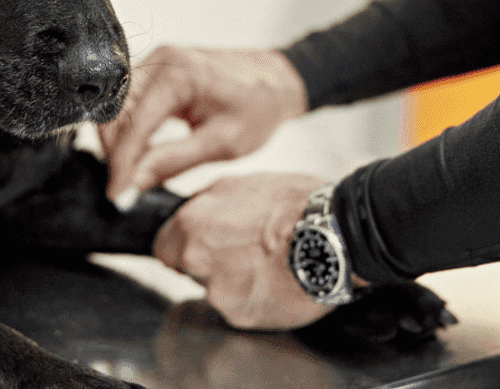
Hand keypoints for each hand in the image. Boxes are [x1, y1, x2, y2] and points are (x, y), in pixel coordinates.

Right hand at [100, 46, 306, 201]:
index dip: (121, 163)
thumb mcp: (222, 143)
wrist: (276, 81)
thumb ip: (173, 161)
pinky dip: (131, 131)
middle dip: (116, 153)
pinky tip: (142, 156)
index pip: (133, 123)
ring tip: (133, 176)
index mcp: (179, 74)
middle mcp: (161, 61)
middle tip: (124, 190)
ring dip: (121, 143)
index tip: (117, 194)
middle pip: (116, 112)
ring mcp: (157, 62)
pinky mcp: (157, 71)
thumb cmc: (258, 107)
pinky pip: (131, 103)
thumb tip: (134, 182)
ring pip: (118, 108)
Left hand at [153, 173, 333, 329]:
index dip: (182, 242)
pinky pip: (240, 306)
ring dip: (234, 280)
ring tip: (267, 264)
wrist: (335, 238)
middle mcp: (199, 263)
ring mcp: (221, 293)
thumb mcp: (243, 183)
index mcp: (193, 226)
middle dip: (209, 260)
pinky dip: (254, 297)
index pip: (164, 246)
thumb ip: (207, 202)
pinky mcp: (243, 316)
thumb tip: (192, 210)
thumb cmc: (295, 205)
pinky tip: (276, 281)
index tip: (198, 241)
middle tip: (242, 249)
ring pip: (217, 289)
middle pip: (190, 269)